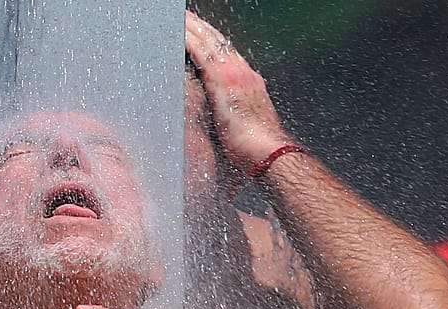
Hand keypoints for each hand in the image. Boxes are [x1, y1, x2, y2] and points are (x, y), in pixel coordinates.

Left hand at [185, 10, 293, 169]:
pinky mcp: (222, 81)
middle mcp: (243, 73)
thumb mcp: (248, 126)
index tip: (205, 34)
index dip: (216, 42)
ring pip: (210, 42)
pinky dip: (190, 40)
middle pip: (220, 43)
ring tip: (182, 17)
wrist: (268, 152)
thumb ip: (237, 118)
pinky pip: (202, 53)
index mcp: (250, 83)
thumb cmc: (257, 149)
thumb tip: (229, 124)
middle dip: (204, 29)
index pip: (230, 55)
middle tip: (189, 17)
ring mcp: (233, 74)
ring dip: (195, 28)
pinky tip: (179, 32)